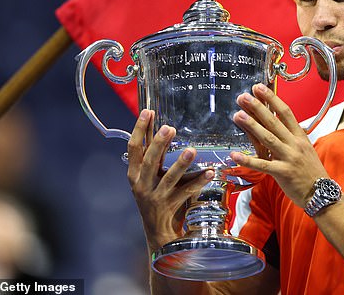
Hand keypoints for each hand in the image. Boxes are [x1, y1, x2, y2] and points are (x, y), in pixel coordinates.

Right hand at [126, 109, 213, 252]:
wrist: (157, 231)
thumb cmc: (155, 196)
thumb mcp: (149, 176)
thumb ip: (155, 155)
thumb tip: (160, 127)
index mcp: (134, 174)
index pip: (133, 148)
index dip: (138, 129)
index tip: (147, 111)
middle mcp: (141, 184)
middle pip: (149, 161)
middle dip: (159, 144)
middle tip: (170, 128)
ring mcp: (156, 196)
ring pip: (169, 178)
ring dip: (181, 163)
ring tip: (192, 150)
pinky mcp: (170, 206)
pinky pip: (186, 191)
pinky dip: (198, 181)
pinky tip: (210, 172)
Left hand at [230, 84, 328, 206]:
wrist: (321, 193)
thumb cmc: (312, 172)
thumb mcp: (306, 149)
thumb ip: (294, 136)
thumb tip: (283, 123)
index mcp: (300, 137)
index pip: (285, 112)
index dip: (272, 99)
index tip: (259, 88)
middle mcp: (294, 144)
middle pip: (274, 122)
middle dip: (258, 107)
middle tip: (243, 97)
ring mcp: (288, 158)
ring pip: (267, 138)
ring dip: (251, 126)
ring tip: (238, 115)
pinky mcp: (282, 173)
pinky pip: (262, 164)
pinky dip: (247, 159)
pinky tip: (234, 154)